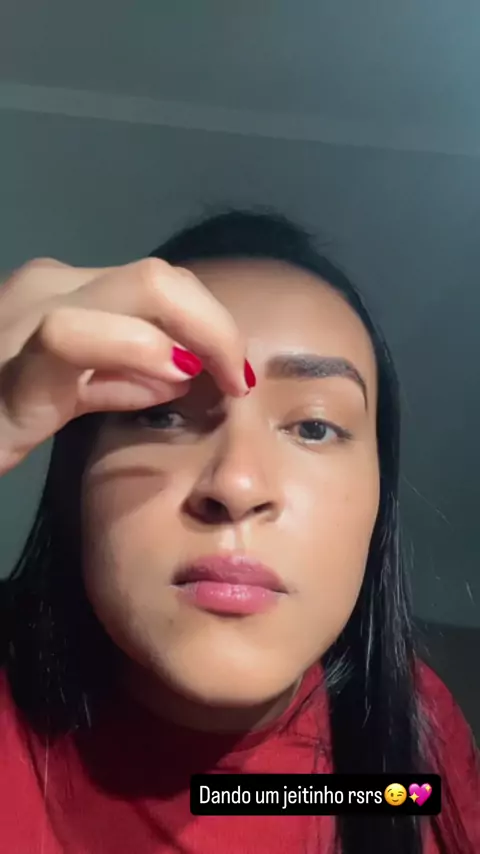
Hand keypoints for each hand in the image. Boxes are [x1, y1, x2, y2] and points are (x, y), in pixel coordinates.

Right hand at [0, 257, 248, 473]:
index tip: (237, 372)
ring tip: (218, 379)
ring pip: (137, 288)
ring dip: (198, 332)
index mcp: (64, 292)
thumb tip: (182, 373)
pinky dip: (134, 351)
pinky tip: (169, 378)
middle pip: (161, 277)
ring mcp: (24, 315)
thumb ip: (121, 379)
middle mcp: (46, 287)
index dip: (212, 322)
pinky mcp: (9, 365)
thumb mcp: (71, 394)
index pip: (160, 285)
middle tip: (239, 376)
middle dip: (218, 324)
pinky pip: (74, 337)